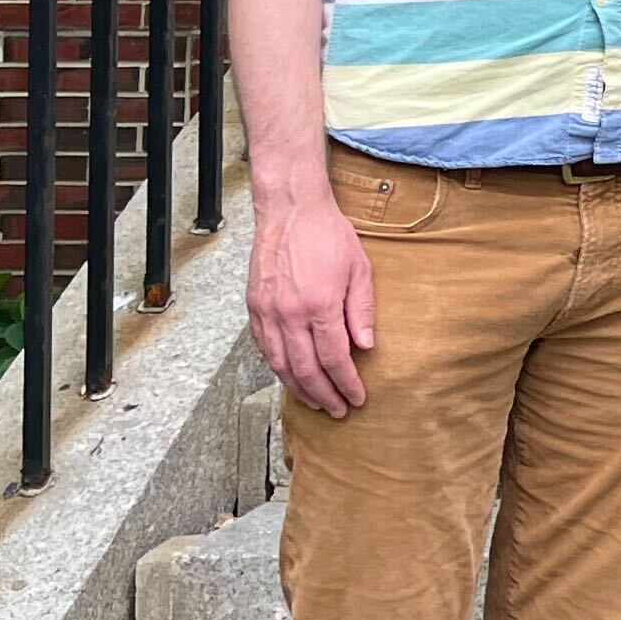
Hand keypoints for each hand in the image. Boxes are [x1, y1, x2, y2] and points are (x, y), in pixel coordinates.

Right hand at [249, 191, 374, 416]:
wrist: (290, 210)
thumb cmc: (328, 234)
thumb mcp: (359, 269)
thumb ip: (361, 310)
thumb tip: (366, 346)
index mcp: (319, 305)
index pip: (334, 358)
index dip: (346, 383)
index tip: (357, 398)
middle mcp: (289, 314)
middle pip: (305, 370)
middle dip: (324, 395)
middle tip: (338, 409)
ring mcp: (268, 312)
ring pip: (280, 365)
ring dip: (298, 388)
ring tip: (316, 402)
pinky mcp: (254, 307)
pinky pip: (264, 348)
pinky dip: (277, 368)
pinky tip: (290, 376)